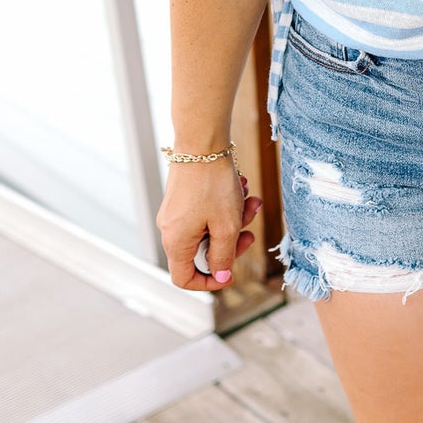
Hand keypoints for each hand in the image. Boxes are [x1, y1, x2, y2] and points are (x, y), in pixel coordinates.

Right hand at [156, 165, 263, 291]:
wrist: (202, 141)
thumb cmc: (213, 184)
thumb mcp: (226, 226)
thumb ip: (224, 256)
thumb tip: (221, 276)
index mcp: (176, 242)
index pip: (184, 278)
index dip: (209, 282)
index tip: (231, 272)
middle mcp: (171, 229)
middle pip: (203, 252)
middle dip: (232, 242)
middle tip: (250, 231)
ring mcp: (177, 213)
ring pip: (210, 229)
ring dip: (235, 219)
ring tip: (251, 201)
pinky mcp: (185, 197)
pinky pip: (208, 212)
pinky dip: (227, 205)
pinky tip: (240, 188)